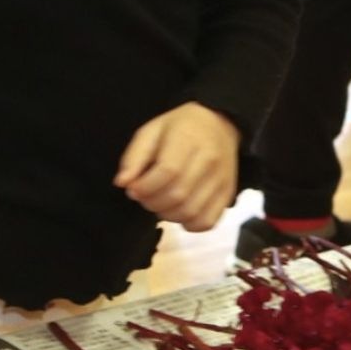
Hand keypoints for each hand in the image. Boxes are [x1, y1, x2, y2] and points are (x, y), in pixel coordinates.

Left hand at [115, 101, 239, 231]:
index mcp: (188, 140)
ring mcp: (221, 180)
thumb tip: (123, 183)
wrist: (218, 125)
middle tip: (144, 196)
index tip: (133, 189)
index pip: (168, 172)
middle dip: (152, 202)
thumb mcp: (151, 131)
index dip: (145, 187)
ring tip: (160, 202)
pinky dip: (189, 224)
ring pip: (191, 212)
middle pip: (178, 195)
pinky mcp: (228, 195)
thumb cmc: (179, 127)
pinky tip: (179, 212)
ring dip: (167, 215)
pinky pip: (208, 221)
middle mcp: (208, 161)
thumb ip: (134, 157)